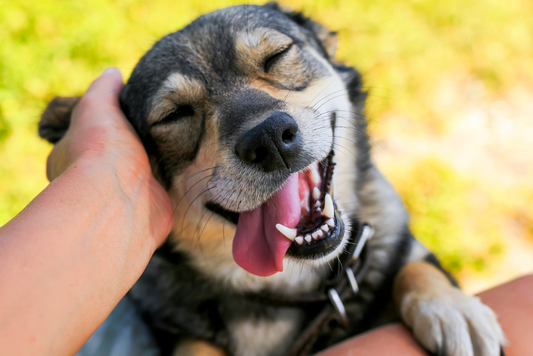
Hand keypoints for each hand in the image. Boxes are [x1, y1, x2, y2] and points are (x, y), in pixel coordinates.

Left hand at [47, 68, 173, 247]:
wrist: (123, 199)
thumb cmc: (101, 151)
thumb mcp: (97, 106)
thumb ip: (104, 88)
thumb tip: (113, 73)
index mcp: (70, 156)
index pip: (84, 136)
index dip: (102, 124)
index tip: (125, 112)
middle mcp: (93, 180)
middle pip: (115, 156)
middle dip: (134, 143)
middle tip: (158, 124)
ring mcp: (123, 197)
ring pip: (141, 173)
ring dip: (156, 162)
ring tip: (179, 138)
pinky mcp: (151, 208)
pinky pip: (163, 189)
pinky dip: (173, 179)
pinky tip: (187, 163)